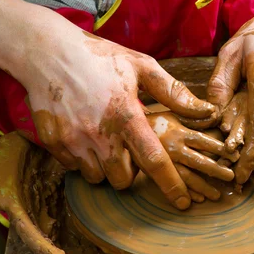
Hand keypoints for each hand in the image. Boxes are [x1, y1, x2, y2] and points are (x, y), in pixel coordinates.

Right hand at [18, 12, 214, 209]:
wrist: (48, 51)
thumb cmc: (99, 56)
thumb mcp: (140, 65)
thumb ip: (173, 92)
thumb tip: (206, 111)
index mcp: (126, 114)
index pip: (153, 161)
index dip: (171, 185)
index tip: (182, 202)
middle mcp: (99, 133)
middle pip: (122, 180)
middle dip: (131, 172)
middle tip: (128, 147)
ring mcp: (73, 139)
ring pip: (97, 176)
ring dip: (105, 166)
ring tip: (105, 139)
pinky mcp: (53, 142)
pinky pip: (73, 166)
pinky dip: (82, 158)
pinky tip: (83, 133)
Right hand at [147, 111, 235, 200]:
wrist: (112, 118)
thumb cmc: (145, 113)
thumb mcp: (166, 104)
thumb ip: (188, 110)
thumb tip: (213, 112)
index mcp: (176, 130)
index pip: (202, 140)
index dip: (218, 148)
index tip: (233, 155)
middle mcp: (169, 146)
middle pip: (197, 161)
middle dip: (215, 170)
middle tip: (231, 177)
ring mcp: (158, 160)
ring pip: (183, 177)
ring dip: (201, 188)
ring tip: (215, 195)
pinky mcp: (146, 169)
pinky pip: (166, 185)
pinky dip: (180, 192)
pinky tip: (192, 199)